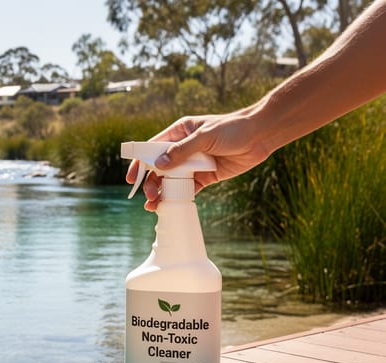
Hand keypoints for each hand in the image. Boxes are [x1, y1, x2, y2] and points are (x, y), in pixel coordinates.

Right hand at [127, 113, 273, 210]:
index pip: (152, 148)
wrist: (261, 136)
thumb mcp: (204, 137)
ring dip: (161, 192)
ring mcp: (193, 163)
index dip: (140, 162)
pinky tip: (168, 205)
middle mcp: (183, 148)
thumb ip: (181, 152)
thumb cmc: (233, 128)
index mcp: (179, 132)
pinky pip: (187, 188)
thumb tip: (159, 166)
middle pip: (159, 167)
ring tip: (153, 205)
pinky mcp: (205, 176)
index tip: (132, 178)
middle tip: (149, 194)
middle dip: (151, 182)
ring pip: (171, 180)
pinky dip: (177, 197)